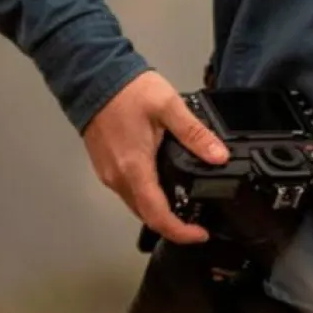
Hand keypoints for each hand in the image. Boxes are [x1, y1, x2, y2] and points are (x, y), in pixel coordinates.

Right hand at [82, 69, 228, 244]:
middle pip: (145, 215)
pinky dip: (146, 196)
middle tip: (197, 222)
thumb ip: (195, 134)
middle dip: (172, 224)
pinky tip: (162, 183)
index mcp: (134, 168)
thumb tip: (219, 156)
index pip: (157, 215)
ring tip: (184, 205)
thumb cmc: (127, 91)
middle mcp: (117, 177)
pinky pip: (127, 191)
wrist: (93, 76)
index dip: (180, 232)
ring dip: (158, 211)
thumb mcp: (169, 107)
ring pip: (135, 204)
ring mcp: (108, 173)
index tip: (200, 235)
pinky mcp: (104, 166)